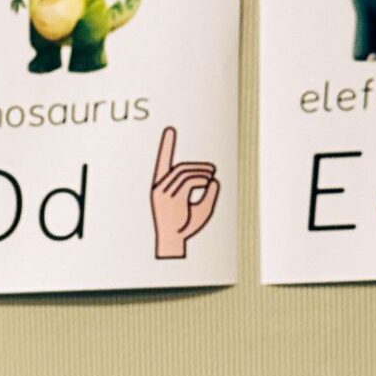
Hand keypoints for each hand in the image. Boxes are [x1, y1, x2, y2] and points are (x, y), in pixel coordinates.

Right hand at [151, 126, 220, 259]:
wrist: (173, 245)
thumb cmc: (184, 229)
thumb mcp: (201, 208)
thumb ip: (208, 193)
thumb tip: (215, 180)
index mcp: (162, 189)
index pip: (162, 162)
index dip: (166, 146)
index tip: (170, 130)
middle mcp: (160, 189)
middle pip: (180, 168)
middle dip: (198, 166)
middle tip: (212, 170)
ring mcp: (163, 193)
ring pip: (184, 173)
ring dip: (201, 171)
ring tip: (212, 175)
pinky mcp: (170, 198)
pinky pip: (188, 182)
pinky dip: (200, 179)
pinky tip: (208, 182)